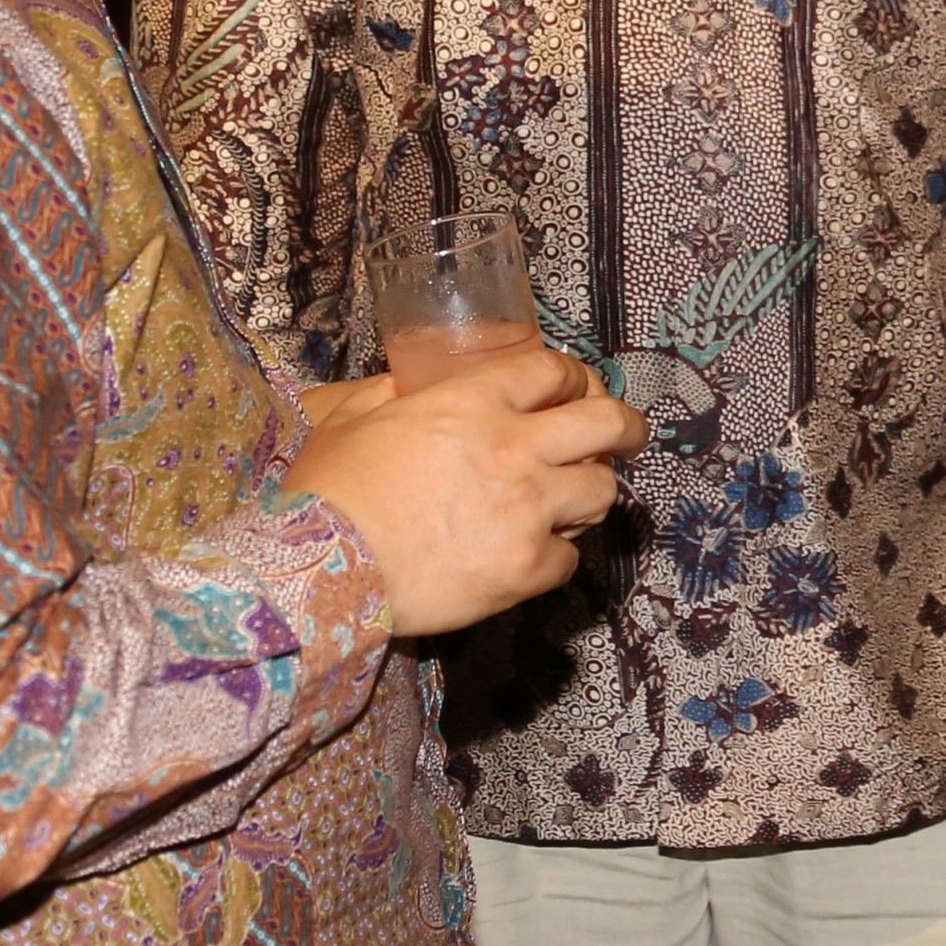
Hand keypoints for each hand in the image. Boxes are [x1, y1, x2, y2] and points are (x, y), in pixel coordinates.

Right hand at [283, 346, 647, 636]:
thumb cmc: (326, 496)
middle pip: (606, 424)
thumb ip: (390, 392)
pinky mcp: (527, 569)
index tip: (577, 389)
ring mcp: (528, 511)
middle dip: (625, 425)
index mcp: (473, 403)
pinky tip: (533, 555)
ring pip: (602, 492)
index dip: (573, 377)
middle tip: (627, 434)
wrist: (319, 576)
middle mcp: (514, 449)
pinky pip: (570, 558)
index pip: (553, 370)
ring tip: (575, 499)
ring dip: (592, 491)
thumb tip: (410, 382)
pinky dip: (556, 556)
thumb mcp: (349, 420)